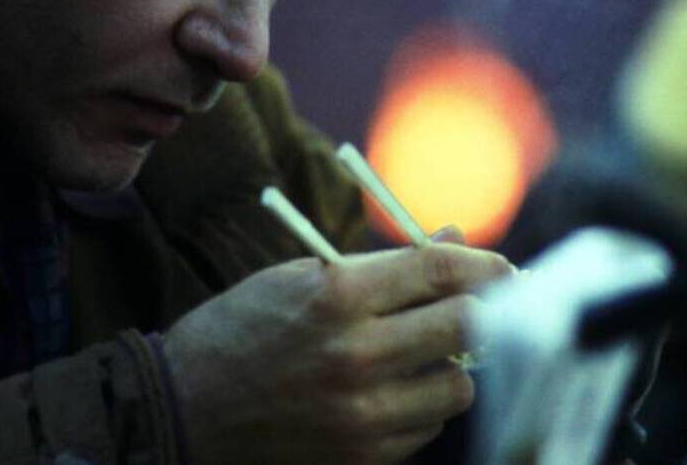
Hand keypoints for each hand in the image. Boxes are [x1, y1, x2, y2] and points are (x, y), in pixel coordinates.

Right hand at [162, 242, 513, 464]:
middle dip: (486, 311)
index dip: (486, 263)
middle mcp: (356, 355)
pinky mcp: (362, 456)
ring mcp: (362, 414)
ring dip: (455, 365)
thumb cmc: (240, 330)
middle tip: (487, 306)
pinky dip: (424, 405)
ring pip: (459, 386)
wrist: (181, 411)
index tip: (505, 267)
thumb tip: (454, 242)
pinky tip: (394, 389)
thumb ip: (383, 265)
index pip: (442, 271)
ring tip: (424, 354)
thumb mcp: (300, 277)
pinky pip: (427, 427)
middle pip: (467, 326)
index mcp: (338, 296)